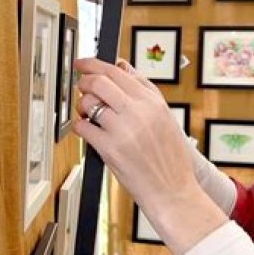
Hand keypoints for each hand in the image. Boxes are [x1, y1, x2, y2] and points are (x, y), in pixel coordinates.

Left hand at [73, 58, 226, 254]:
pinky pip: (83, 127)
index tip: (83, 63)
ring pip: (88, 103)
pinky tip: (87, 130)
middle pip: (99, 82)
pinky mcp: (110, 149)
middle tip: (80, 86)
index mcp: (153, 102)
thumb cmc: (169, 158)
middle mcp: (139, 112)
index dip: (94, 64)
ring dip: (82, 106)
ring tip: (88, 114)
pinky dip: (80, 127)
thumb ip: (143, 90)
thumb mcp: (164, 117)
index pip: (117, 71)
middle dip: (83, 81)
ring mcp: (123, 130)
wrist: (174, 191)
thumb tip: (121, 66)